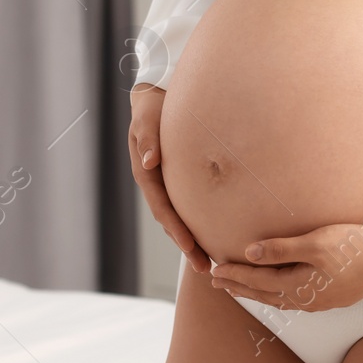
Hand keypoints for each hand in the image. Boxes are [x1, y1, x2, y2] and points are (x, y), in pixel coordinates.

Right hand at [128, 84, 210, 274]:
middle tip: (207, 269)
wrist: (157, 93)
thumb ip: (146, 137)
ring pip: (181, 217)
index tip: (192, 249)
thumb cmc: (152, 105)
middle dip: (188, 246)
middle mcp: (156, 182)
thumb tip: (150, 161)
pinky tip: (216, 232)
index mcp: (146, 174)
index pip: (163, 209)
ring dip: (193, 240)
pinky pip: (190, 204)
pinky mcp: (179, 178)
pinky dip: (199, 222)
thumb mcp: (146, 117)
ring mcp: (167, 182)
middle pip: (172, 221)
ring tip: (212, 262)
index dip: (177, 231)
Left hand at [209, 222, 362, 311]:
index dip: (234, 276)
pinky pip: (294, 300)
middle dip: (239, 287)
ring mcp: (320, 301)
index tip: (214, 270)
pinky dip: (277, 294)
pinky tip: (279, 290)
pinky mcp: (332, 297)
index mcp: (299, 286)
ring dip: (256, 292)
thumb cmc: (356, 246)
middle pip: (264, 294)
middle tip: (216, 282)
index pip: (257, 281)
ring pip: (278, 300)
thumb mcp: (316, 241)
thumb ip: (281, 247)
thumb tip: (250, 252)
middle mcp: (307, 299)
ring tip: (240, 287)